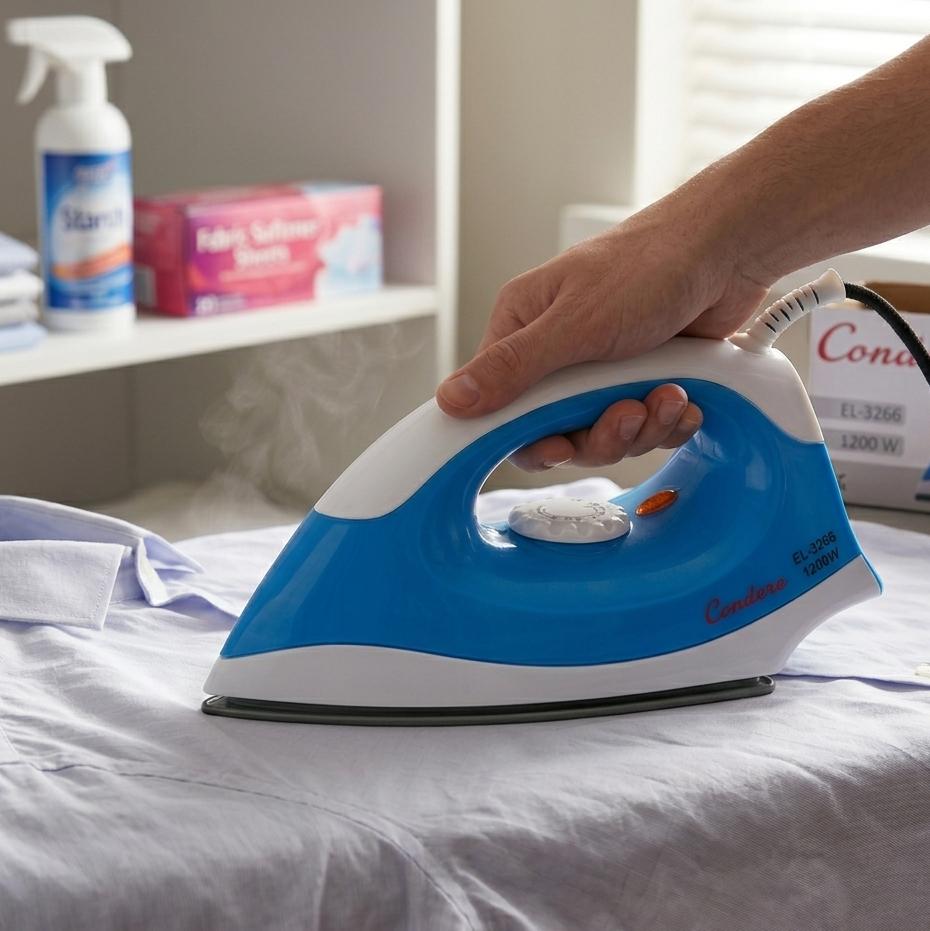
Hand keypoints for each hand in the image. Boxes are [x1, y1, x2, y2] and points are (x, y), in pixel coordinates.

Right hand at [436, 193, 770, 468]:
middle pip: (558, 432)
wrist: (727, 251)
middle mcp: (558, 355)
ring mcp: (603, 371)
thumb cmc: (647, 266)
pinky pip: (645, 429)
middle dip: (599, 434)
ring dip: (641, 426)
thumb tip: (448, 401)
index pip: (500, 405)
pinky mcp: (644, 382)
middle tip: (626, 413)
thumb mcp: (573, 323)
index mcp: (523, 330)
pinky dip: (667, 422)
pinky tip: (684, 400)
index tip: (556, 447)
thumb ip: (512, 368)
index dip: (526, 436)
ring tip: (666, 396)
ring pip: (606, 436)